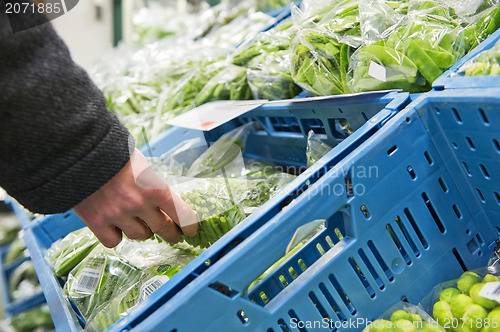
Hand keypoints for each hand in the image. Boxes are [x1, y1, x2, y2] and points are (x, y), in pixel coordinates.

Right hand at [72, 148, 197, 247]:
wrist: (77, 150)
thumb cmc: (113, 152)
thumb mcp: (142, 164)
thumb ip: (153, 185)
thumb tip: (165, 204)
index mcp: (155, 187)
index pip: (182, 214)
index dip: (189, 225)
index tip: (191, 230)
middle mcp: (139, 204)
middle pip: (164, 230)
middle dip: (171, 234)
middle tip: (173, 235)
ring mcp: (118, 215)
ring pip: (140, 236)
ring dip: (141, 230)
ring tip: (137, 220)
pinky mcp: (97, 221)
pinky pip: (114, 241)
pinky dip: (116, 235)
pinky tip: (115, 226)